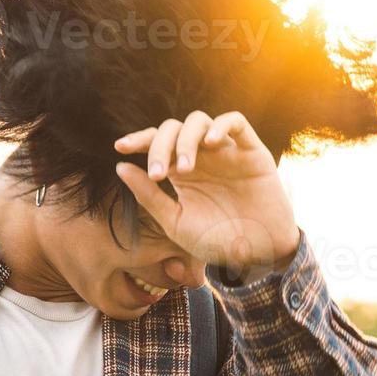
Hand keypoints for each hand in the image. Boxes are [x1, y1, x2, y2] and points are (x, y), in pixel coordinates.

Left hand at [113, 110, 299, 273]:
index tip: (120, 147)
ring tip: (183, 168)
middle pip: (173, 129)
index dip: (138, 140)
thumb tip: (120, 166)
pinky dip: (221, 125)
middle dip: (159, 146)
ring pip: (199, 121)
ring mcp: (226, 151)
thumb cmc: (216, 240)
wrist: (256, 255)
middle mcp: (201, 157)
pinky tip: (210, 143)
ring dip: (186, 139)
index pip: (156, 143)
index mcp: (180, 171)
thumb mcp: (175, 222)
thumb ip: (148, 195)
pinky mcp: (251, 151)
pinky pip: (237, 122)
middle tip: (157, 174)